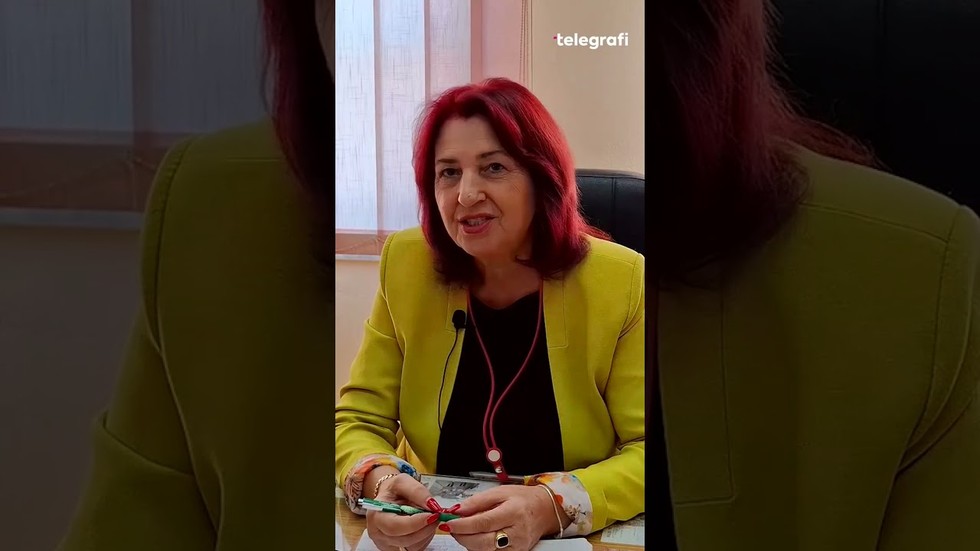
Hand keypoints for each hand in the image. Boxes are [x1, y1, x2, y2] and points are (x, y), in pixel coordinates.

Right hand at [366, 473, 440, 550]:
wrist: (389, 497)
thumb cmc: (393, 490)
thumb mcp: (403, 481)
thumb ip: (417, 491)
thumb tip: (431, 505)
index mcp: (376, 516)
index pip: (395, 526)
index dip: (416, 523)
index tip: (432, 514)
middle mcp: (378, 533)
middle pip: (405, 539)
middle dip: (425, 528)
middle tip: (436, 515)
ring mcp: (387, 544)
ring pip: (413, 546)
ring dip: (426, 533)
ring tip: (429, 518)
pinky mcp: (397, 548)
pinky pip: (415, 548)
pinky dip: (424, 538)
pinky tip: (424, 526)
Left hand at [444, 485, 560, 550]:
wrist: (544, 510)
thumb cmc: (523, 499)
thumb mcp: (500, 492)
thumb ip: (477, 501)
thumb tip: (458, 510)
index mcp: (514, 512)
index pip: (484, 522)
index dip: (463, 525)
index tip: (449, 523)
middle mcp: (517, 532)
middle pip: (483, 541)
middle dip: (462, 536)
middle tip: (452, 528)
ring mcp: (517, 546)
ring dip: (469, 542)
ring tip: (465, 530)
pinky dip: (480, 547)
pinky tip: (477, 537)